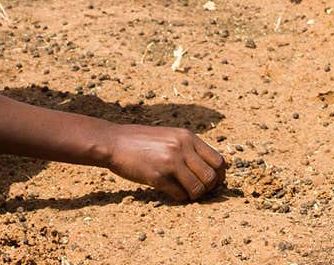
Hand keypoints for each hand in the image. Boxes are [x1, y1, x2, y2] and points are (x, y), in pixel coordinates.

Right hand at [104, 124, 225, 201]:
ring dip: (194, 196)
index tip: (213, 183)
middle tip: (199, 191)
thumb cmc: (141, 140)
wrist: (114, 142)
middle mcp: (182, 148)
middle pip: (212, 177)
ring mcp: (170, 162)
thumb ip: (188, 148)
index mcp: (188, 137)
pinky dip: (180, 198)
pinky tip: (172, 193)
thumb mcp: (170, 136)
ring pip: (198, 188)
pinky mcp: (157, 176)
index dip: (220, 176)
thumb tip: (209, 168)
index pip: (219, 161)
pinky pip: (179, 195)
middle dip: (209, 189)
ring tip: (186, 194)